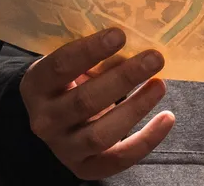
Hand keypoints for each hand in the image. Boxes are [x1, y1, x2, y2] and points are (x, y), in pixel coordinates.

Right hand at [19, 27, 173, 178]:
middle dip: (123, 79)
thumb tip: (137, 44)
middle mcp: (45, 120)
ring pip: (100, 134)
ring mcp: (63, 148)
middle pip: (84, 101)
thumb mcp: (72, 66)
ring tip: (159, 85)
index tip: (119, 35)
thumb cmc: (69, 81)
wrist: (54, 121)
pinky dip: (146, 141)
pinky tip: (167, 118)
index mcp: (36, 86)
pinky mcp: (85, 168)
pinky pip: (117, 159)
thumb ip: (96, 57)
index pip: (61, 66)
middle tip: (154, 59)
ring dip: (135, 108)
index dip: (90, 50)